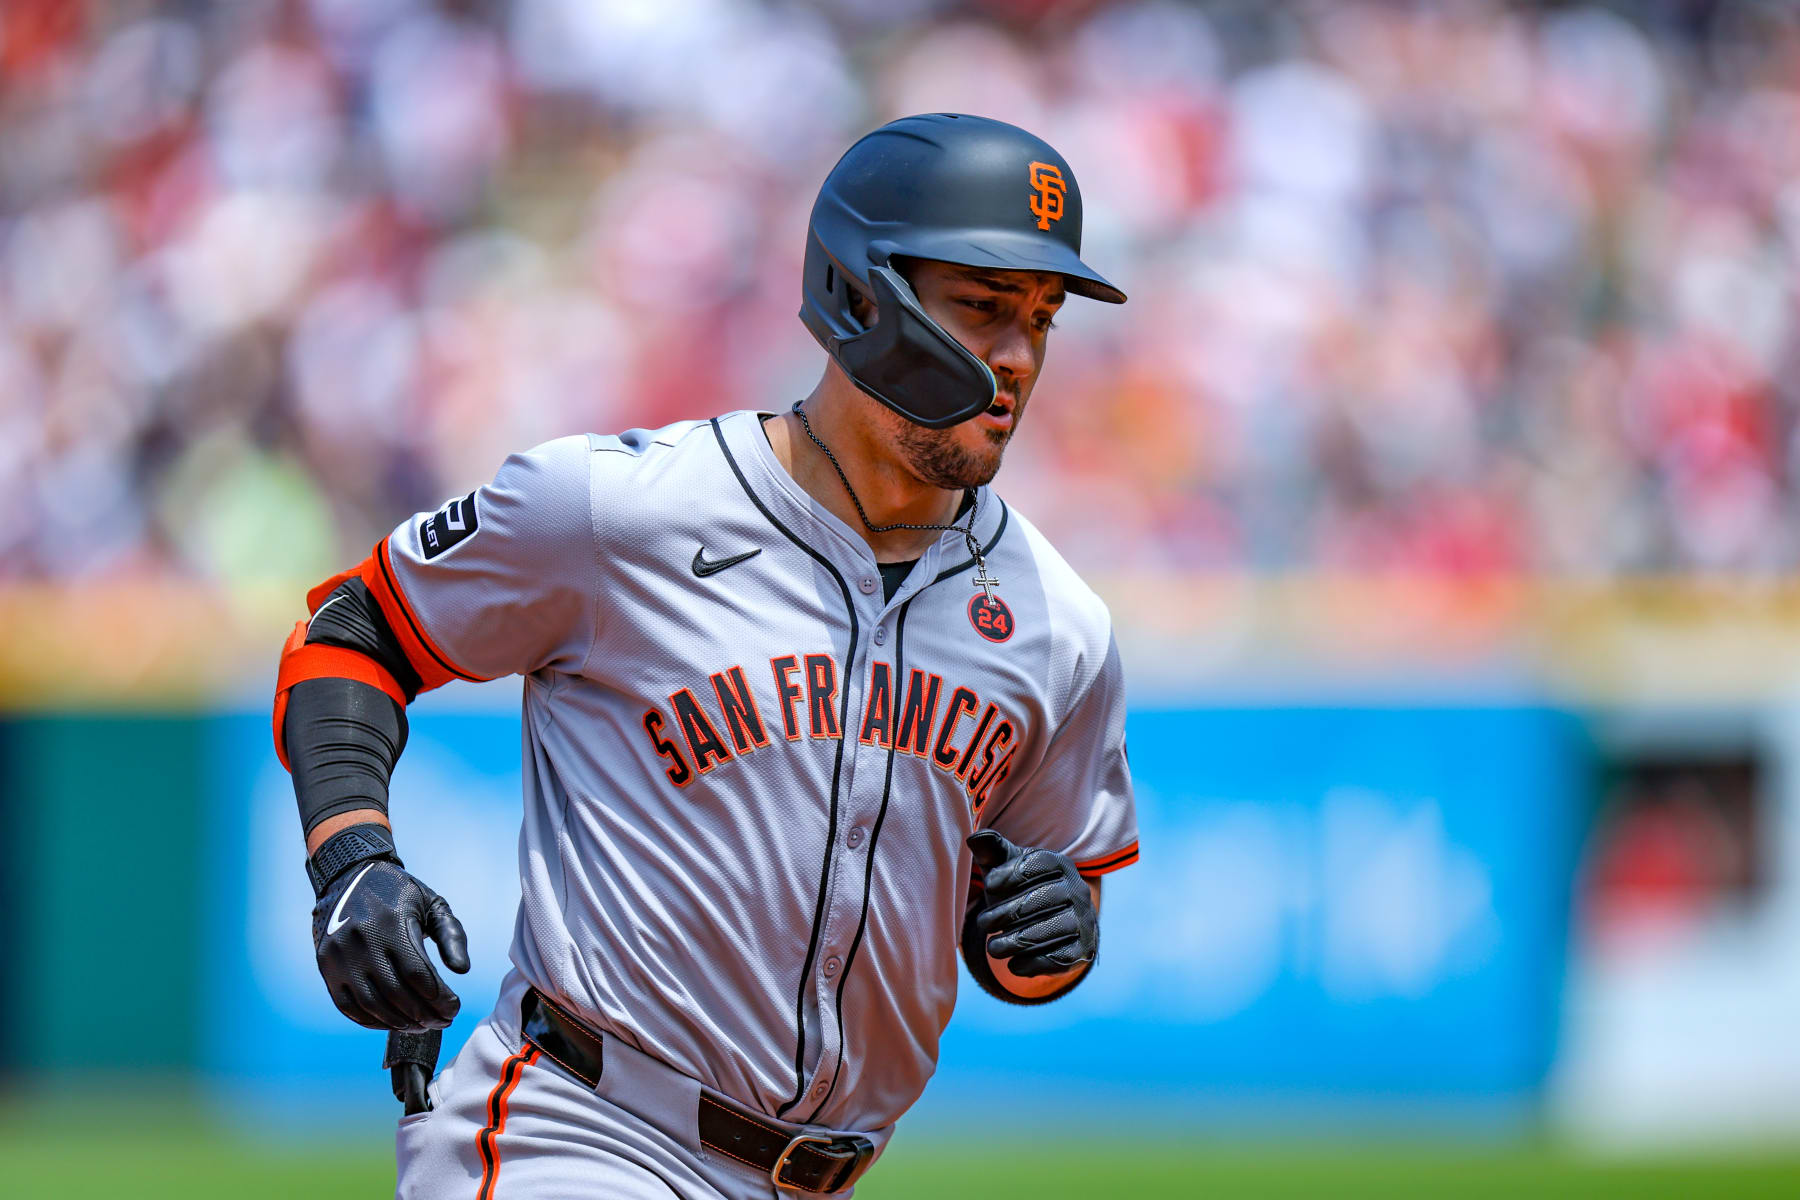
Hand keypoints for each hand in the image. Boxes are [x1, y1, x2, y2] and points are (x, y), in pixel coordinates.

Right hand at [312, 857, 469, 1030]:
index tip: (454, 1008)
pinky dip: (372, 1021)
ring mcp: (340, 956)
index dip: (439, 998)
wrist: (350, 878)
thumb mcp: (432, 905)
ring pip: (372, 1004)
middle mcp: (363, 941)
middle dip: (424, 1014)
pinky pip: (348, 1006)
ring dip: (400, 1023)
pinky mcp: (327, 966)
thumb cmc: (400, 894)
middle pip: (397, 993)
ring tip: (421, 1026)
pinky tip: (393, 1023)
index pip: (418, 974)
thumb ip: (452, 935)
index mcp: (392, 923)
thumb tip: (462, 970)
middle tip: (442, 1021)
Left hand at [966, 830, 1096, 976]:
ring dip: (1019, 940)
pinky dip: (1035, 963)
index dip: (1012, 872)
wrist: (1049, 924)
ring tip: (993, 948)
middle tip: (983, 924)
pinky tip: (1013, 965)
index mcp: (1060, 865)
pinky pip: (1062, 957)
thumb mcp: (1006, 870)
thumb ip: (992, 852)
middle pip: (1044, 898)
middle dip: (1008, 913)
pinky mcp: (1083, 950)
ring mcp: (1084, 921)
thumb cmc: (1020, 890)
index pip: (1040, 862)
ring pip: (1054, 929)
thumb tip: (975, 837)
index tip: (988, 884)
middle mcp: (1078, 890)